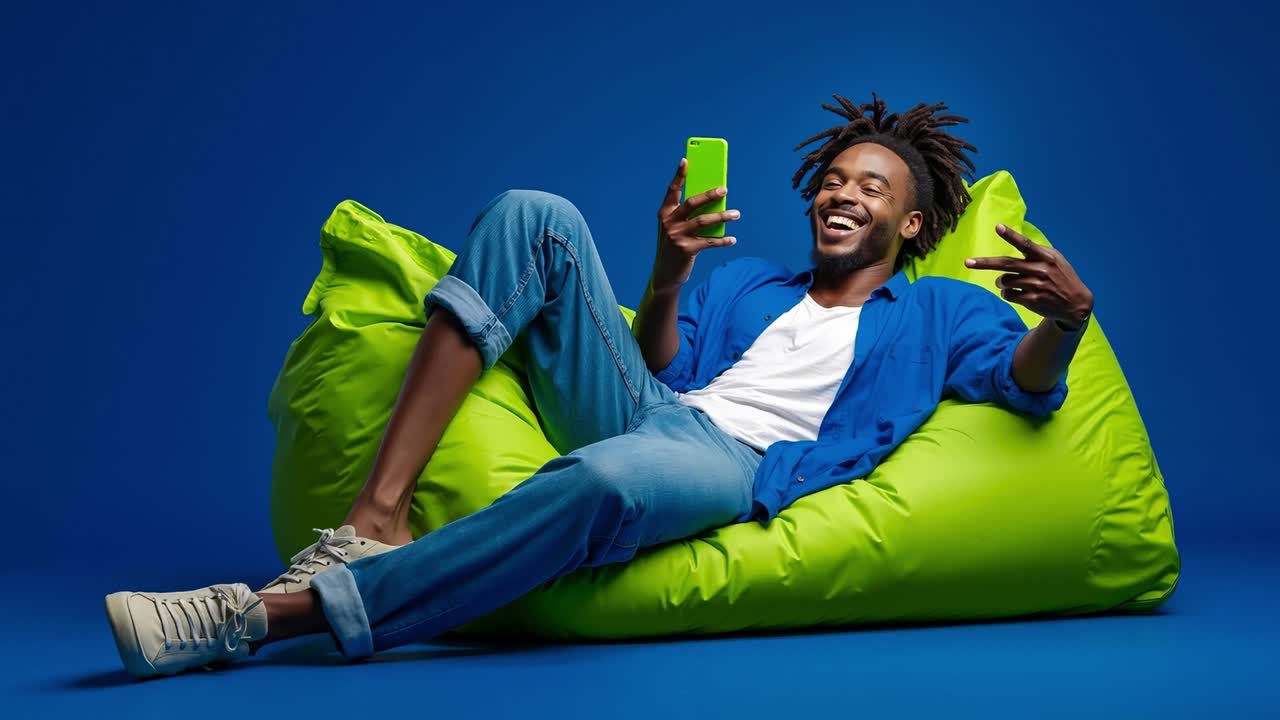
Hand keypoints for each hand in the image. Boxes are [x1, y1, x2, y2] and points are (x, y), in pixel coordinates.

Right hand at [651, 158, 740, 291]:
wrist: (665, 273)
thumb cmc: (675, 245)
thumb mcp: (676, 227)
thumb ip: (688, 215)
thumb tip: (714, 202)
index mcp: (665, 213)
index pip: (672, 190)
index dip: (679, 175)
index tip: (686, 160)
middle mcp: (669, 222)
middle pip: (692, 203)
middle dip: (709, 194)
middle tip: (724, 189)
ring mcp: (677, 236)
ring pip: (704, 221)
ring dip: (723, 216)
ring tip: (736, 214)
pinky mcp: (686, 249)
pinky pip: (709, 242)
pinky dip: (723, 240)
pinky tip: (732, 239)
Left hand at [965, 223, 1093, 329]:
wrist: (1076, 303)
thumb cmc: (1060, 276)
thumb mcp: (1054, 259)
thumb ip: (1034, 252)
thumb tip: (1011, 249)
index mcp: (1045, 256)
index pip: (1025, 244)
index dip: (1011, 235)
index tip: (998, 227)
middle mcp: (1041, 270)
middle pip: (1006, 264)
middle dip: (984, 263)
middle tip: (967, 262)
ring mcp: (1036, 286)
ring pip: (1005, 281)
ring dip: (1001, 282)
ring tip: (1009, 282)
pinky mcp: (1033, 300)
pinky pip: (1008, 295)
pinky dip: (1007, 293)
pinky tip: (1015, 293)